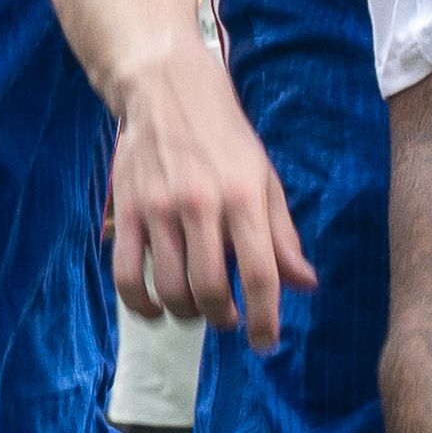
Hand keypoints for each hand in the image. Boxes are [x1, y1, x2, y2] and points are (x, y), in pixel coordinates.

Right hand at [102, 45, 314, 346]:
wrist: (166, 90)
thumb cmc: (224, 137)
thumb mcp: (265, 178)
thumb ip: (282, 235)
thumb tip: (304, 284)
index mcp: (244, 196)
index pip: (259, 274)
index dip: (264, 319)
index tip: (265, 342)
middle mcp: (201, 205)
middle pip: (210, 289)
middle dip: (223, 318)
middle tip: (228, 318)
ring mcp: (159, 209)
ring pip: (170, 288)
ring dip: (187, 313)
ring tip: (197, 308)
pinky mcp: (127, 211)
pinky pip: (127, 275)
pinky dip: (141, 304)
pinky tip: (156, 308)